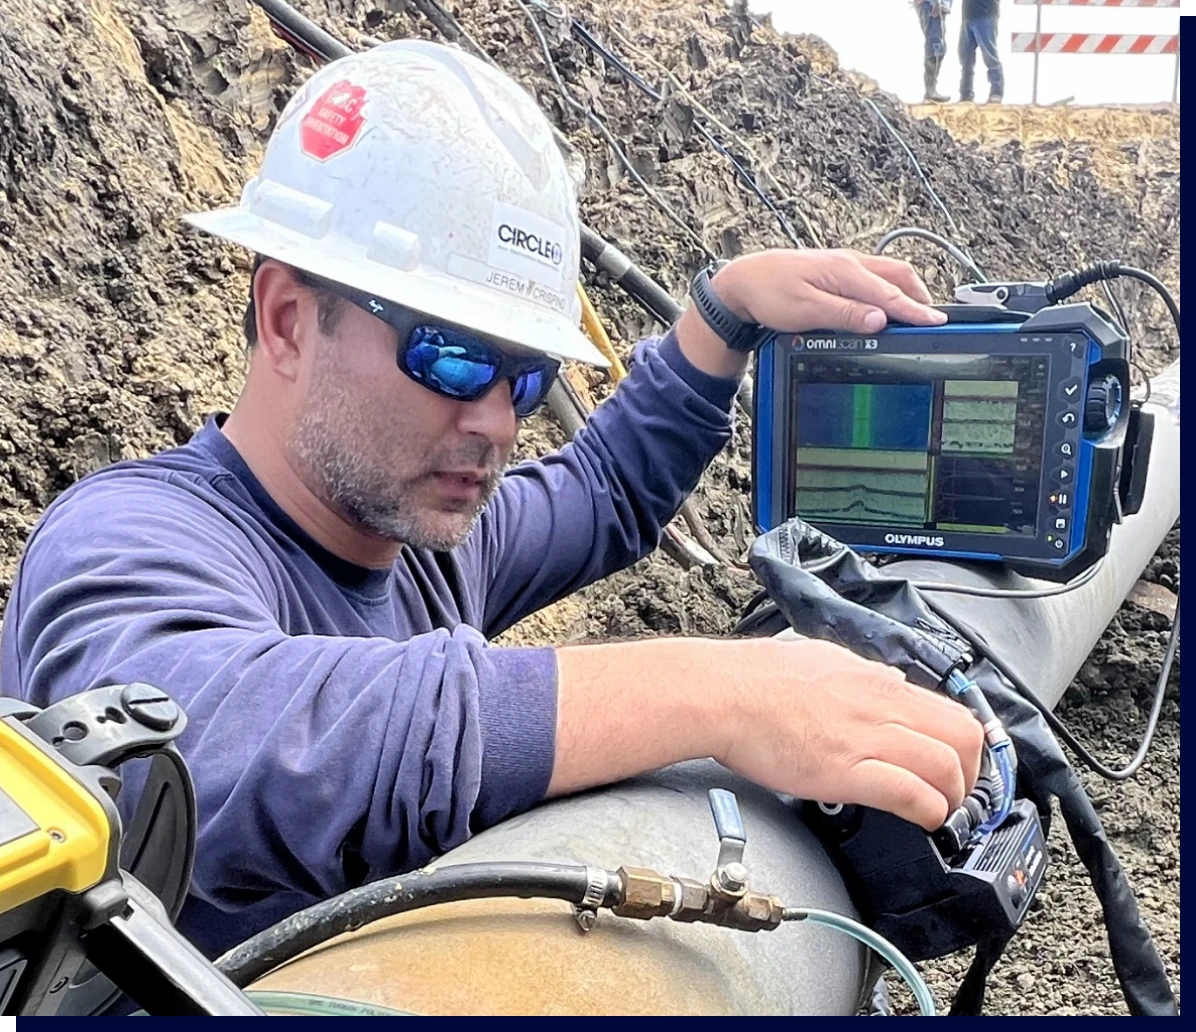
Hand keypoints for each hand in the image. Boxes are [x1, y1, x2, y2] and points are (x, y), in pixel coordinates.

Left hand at [713, 248, 946, 334]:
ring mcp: (843, 263)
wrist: (743, 281)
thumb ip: (845, 314)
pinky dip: (887, 289)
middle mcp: (849, 262)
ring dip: (905, 291)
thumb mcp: (806, 310)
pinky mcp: (836, 269)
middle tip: (930, 320)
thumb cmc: (769, 294)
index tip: (936, 323)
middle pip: (898, 275)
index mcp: (845, 271)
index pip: (890, 294)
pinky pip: (873, 275)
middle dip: (918, 297)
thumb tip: (880, 320)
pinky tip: (885, 303)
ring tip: (914, 312)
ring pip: (887, 273)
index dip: (916, 311)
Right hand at [715, 637, 983, 829]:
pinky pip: (910, 793)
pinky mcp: (846, 769)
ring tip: (940, 814)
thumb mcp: (820, 657)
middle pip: (962, 736)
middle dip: (971, 772)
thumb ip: (860, 674)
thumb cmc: (755, 676)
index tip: (960, 767)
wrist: (721, 692)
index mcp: (875, 681)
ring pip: (945, 766)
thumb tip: (886, 681)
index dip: (965, 746)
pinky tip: (921, 821)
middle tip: (957, 794)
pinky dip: (928, 812)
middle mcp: (880, 705)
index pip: (949, 709)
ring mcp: (865, 737)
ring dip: (952, 798)